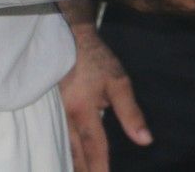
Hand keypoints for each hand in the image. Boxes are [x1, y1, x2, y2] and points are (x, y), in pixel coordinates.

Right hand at [59, 22, 149, 171]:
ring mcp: (54, 112)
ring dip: (70, 163)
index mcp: (83, 110)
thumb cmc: (96, 60)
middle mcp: (65, 115)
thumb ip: (131, 112)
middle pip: (74, 152)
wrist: (68, 36)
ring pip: (62, 145)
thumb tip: (145, 140)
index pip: (94, 146)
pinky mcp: (49, 108)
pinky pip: (55, 134)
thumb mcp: (118, 81)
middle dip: (82, 170)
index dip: (99, 167)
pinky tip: (64, 157)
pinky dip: (61, 149)